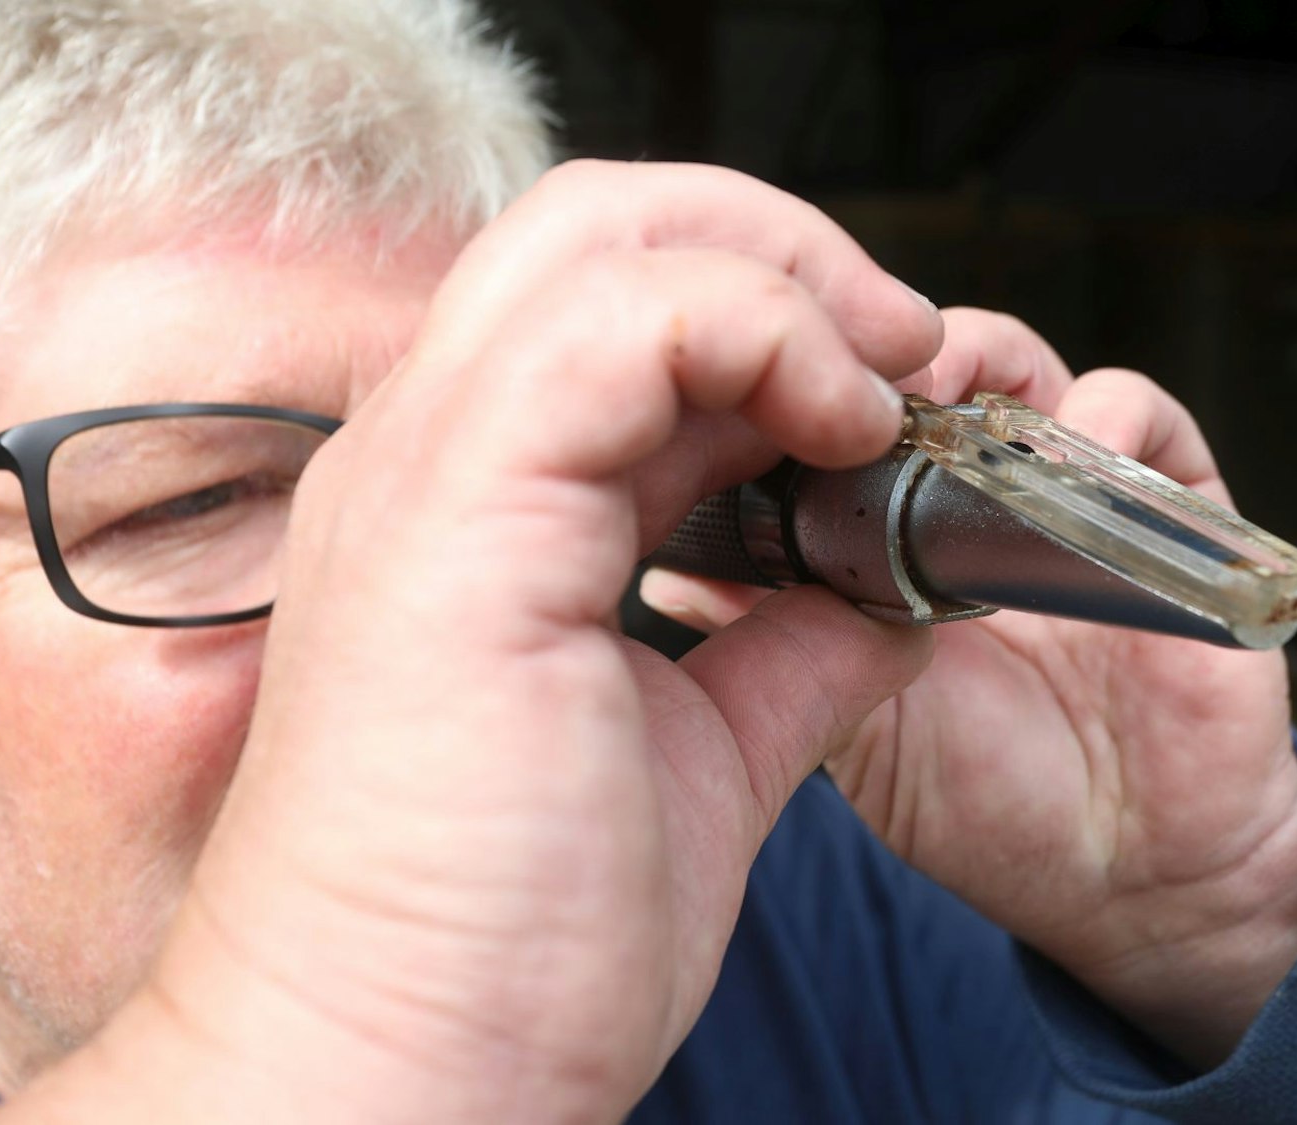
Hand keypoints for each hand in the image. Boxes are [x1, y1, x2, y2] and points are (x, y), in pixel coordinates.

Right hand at [20, 161, 947, 1121]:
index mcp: (478, 509)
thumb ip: (786, 648)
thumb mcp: (698, 759)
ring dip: (785, 280)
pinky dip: (759, 332)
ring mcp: (428, 472)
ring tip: (884, 384)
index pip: (618, 309)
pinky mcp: (458, 516)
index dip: (777, 318)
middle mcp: (431, 459)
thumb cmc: (509, 944)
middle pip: (604, 224)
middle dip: (783, 253)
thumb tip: (891, 586)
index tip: (892, 403)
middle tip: (898, 352)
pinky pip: (619, 322)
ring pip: (607, 234)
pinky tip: (841, 422)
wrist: (398, 1076)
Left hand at [643, 310, 1296, 1068]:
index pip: (831, 403)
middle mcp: (978, 492)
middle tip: (835, 390)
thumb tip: (661, 571)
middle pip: (908, 360)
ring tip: (943, 413)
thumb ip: (778, 640)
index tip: (751, 402)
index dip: (793, 384)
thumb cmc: (988, 801)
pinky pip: (1140, 419)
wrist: (1134, 876)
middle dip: (867, 358)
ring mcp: (1069, 489)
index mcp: (895, 529)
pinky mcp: (1170, 508)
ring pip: (1010, 363)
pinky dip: (1104, 417)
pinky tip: (1068, 456)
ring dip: (972, 370)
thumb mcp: (855, 727)